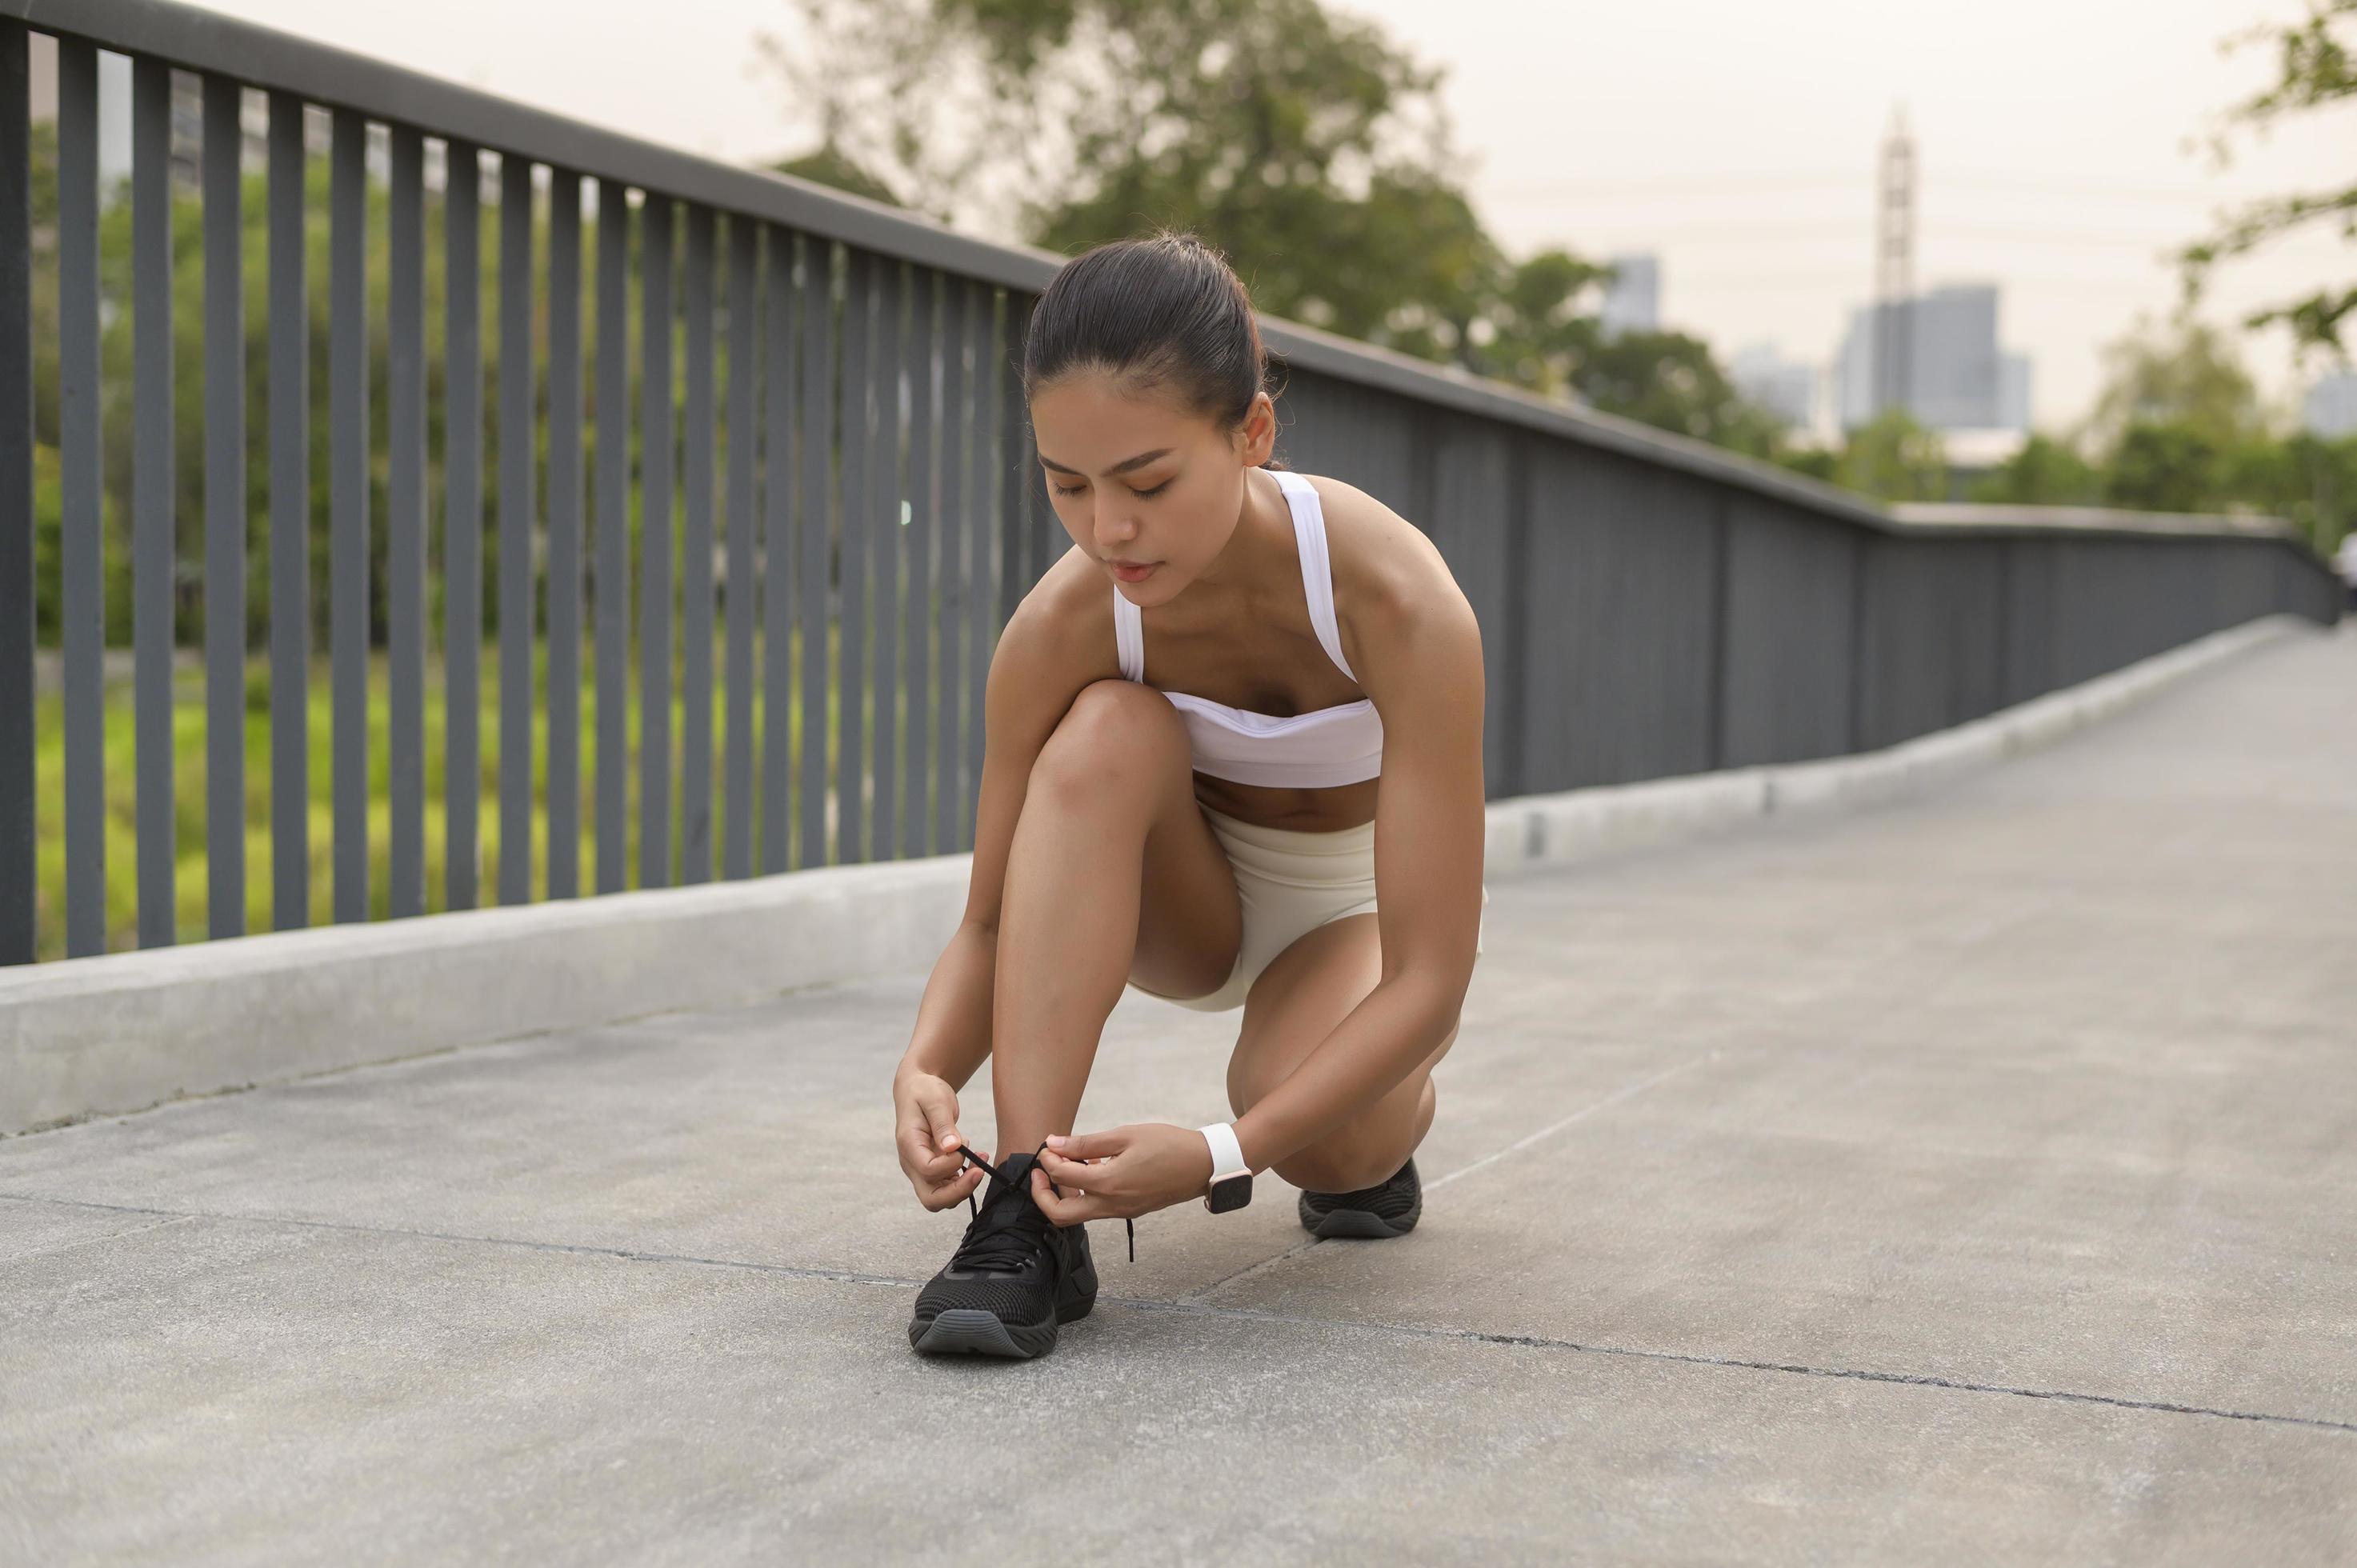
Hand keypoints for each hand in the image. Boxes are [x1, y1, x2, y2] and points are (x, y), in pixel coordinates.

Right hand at [894, 1069, 984, 1211]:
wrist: (918, 1090)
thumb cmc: (925, 1092)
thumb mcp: (936, 1100)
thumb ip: (943, 1124)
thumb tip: (953, 1148)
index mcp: (909, 1145)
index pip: (928, 1171)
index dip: (951, 1164)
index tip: (965, 1147)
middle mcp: (912, 1164)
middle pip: (931, 1199)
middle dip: (959, 1192)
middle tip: (979, 1171)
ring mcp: (921, 1170)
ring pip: (941, 1199)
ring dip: (964, 1187)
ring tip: (980, 1159)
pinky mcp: (933, 1171)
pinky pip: (948, 1188)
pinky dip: (965, 1181)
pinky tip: (976, 1159)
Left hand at [1032, 1123, 1216, 1223]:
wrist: (1203, 1165)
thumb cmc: (1169, 1146)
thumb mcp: (1125, 1135)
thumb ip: (1086, 1143)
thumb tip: (1054, 1144)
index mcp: (1108, 1184)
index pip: (1061, 1176)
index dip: (1048, 1159)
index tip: (1048, 1145)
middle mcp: (1111, 1205)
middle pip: (1060, 1214)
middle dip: (1042, 1194)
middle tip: (1041, 1170)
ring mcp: (1121, 1212)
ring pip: (1077, 1215)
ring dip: (1063, 1193)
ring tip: (1069, 1164)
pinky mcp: (1129, 1211)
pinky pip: (1096, 1209)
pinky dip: (1084, 1192)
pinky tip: (1092, 1168)